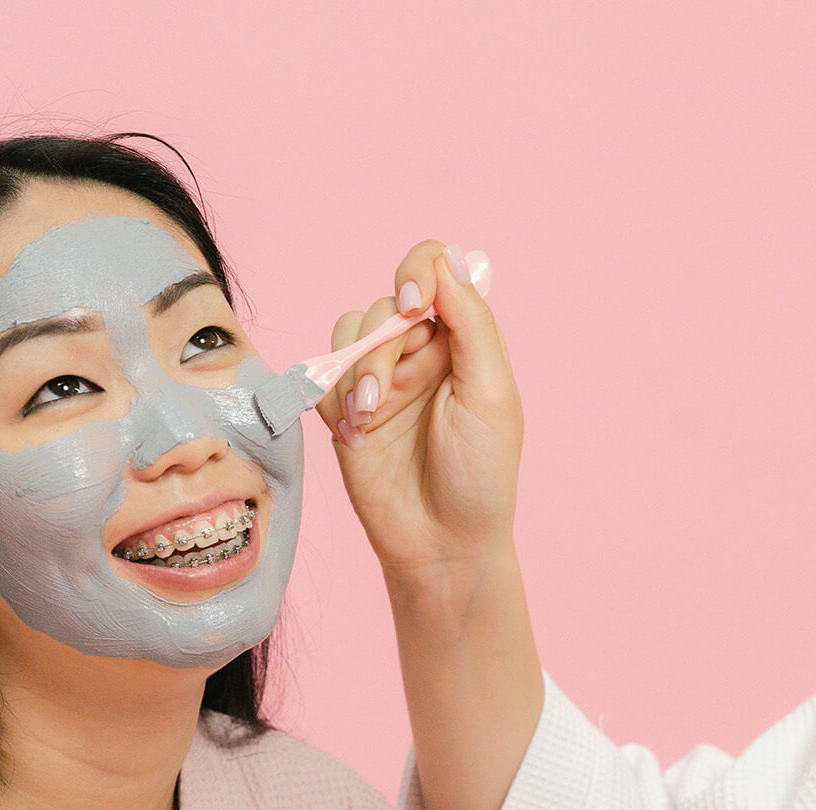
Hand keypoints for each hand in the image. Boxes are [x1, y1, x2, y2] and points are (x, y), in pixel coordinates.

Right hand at [316, 240, 522, 581]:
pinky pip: (324, 373)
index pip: (435, 271)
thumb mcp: (491, 394)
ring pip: (348, 333)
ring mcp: (383, 379)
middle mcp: (423, 353)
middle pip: (385, 304)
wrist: (441, 543)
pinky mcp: (347, 408)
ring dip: (356, 371)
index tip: (414, 301)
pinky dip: (334, 396)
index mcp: (464, 341)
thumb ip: (472, 324)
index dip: (418, 271)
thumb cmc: (481, 474)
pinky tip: (357, 432)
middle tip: (387, 391)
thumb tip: (449, 259)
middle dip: (382, 344)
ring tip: (370, 416)